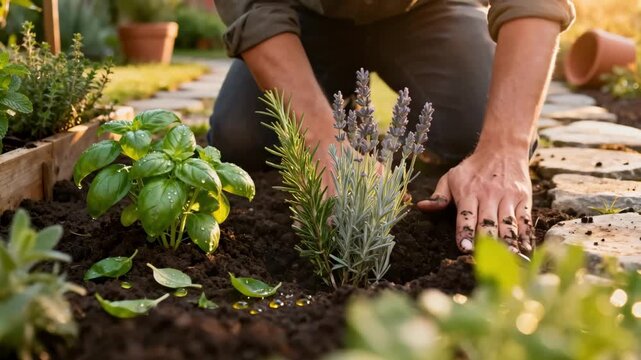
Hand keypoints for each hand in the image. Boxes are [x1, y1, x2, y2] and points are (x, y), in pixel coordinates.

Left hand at [416, 148, 533, 254]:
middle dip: (486, 243)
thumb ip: (439, 196)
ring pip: (508, 224)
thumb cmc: (473, 168)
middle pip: (488, 223)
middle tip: (485, 260)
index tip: (465, 248)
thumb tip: (422, 207)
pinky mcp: (524, 198)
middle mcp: (489, 196)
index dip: (466, 233)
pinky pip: (525, 220)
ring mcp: (508, 197)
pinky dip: (526, 235)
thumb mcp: (451, 177)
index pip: (466, 216)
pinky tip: (525, 249)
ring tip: (509, 258)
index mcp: (468, 193)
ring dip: (508, 242)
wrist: (502, 148)